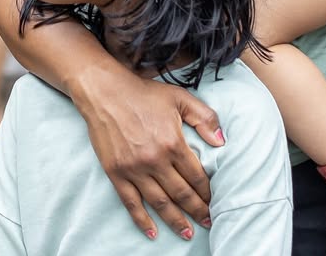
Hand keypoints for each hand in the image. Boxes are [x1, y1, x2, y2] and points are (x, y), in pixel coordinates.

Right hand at [78, 69, 219, 239]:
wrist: (103, 91)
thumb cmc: (142, 93)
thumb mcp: (178, 97)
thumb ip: (204, 117)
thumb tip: (222, 141)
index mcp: (173, 142)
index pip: (197, 176)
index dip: (208, 192)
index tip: (215, 201)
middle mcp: (155, 160)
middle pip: (182, 194)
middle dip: (198, 211)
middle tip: (208, 222)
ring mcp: (134, 169)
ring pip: (160, 203)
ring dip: (176, 221)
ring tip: (188, 233)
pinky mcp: (116, 172)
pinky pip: (131, 203)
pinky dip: (142, 220)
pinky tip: (153, 232)